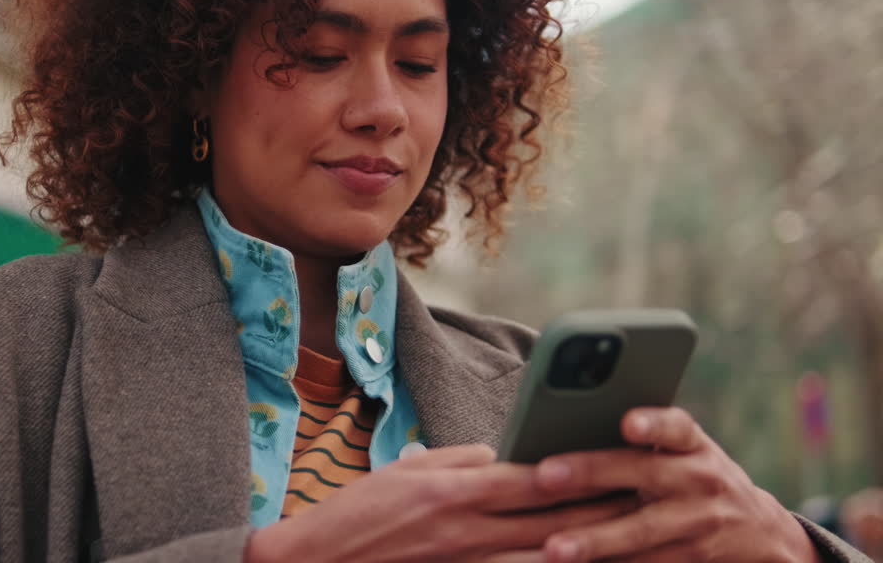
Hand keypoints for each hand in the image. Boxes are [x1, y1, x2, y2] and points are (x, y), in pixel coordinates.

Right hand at [246, 444, 638, 562]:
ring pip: (545, 558)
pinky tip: (574, 562)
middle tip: (646, 496)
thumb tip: (503, 455)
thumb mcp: (408, 469)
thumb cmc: (361, 512)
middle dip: (602, 508)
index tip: (616, 458)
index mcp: (454, 490)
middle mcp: (468, 530)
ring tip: (633, 538)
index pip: (532, 477)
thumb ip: (461, 460)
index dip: (580, 469)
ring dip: (590, 548)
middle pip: (551, 519)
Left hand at [532, 407, 819, 562]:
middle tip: (545, 475)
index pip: (676, 427)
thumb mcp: (686, 451)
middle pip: (643, 474)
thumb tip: (565, 420)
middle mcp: (699, 480)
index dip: (654, 424)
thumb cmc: (694, 477)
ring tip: (554, 548)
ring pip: (641, 532)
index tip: (628, 423)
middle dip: (591, 473)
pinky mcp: (691, 560)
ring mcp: (698, 524)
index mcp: (692, 445)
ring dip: (595, 541)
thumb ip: (645, 436)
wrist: (760, 533)